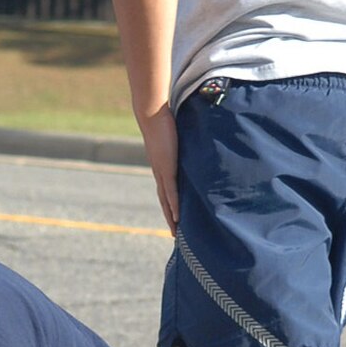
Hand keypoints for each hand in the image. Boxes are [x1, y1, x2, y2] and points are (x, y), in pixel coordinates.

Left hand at [139, 109, 179, 233]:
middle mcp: (159, 172)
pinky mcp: (166, 168)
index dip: (170, 205)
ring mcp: (162, 171)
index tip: (175, 218)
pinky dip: (174, 205)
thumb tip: (194, 142)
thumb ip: (183, 143)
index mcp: (161, 166)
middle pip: (164, 201)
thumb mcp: (176, 135)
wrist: (152, 112)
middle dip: (169, 217)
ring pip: (166, 200)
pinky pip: (171, 191)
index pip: (166, 190)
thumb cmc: (164, 119)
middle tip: (175, 234)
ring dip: (170, 217)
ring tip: (175, 232)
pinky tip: (177, 217)